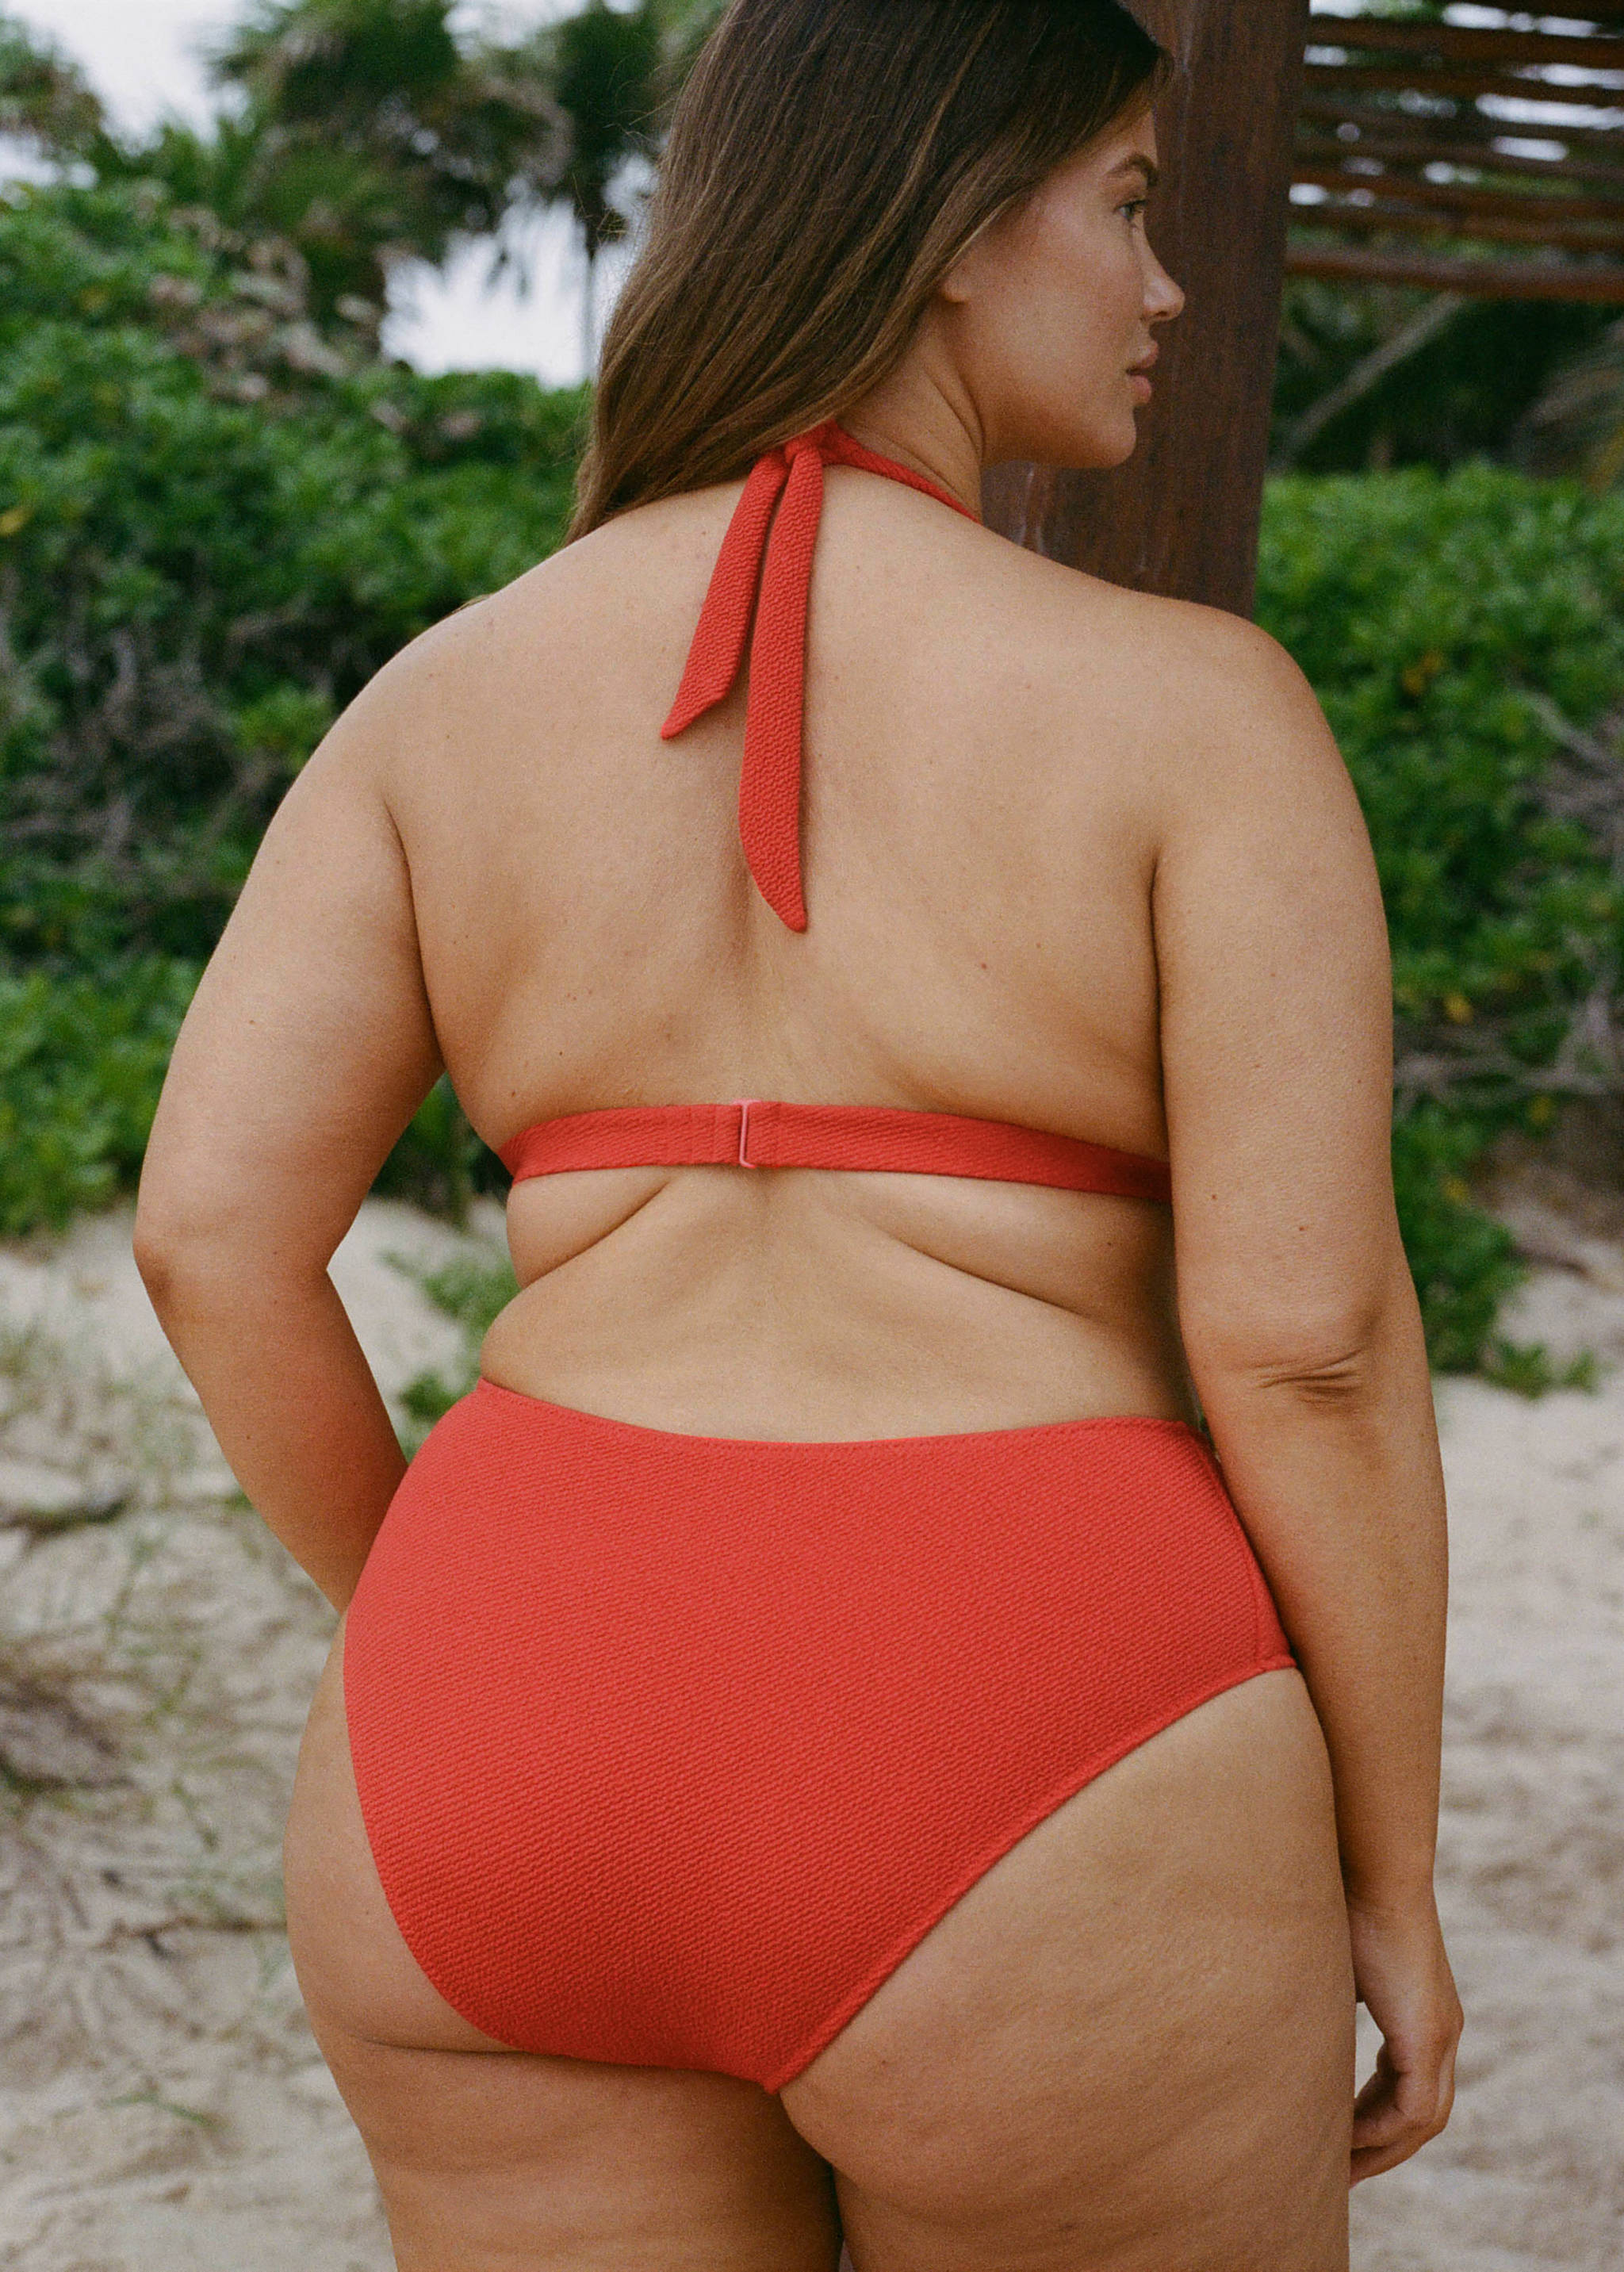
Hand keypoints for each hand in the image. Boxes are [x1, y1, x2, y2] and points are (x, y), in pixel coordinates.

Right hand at [1346, 1891, 1461, 2184]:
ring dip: (1382, 2148)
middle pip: (1419, 2114)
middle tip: (1339, 2174)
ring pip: (1422, 2118)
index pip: (1404, 2084)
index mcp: (1419, 2010)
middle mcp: (1440, 2028)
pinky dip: (1381, 2129)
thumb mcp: (1328, 1961)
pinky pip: (1414, 2108)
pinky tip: (1345, 2138)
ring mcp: (1440, 2032)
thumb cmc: (1341, 1895)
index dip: (1372, 2117)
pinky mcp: (1428, 2034)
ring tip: (1338, 2169)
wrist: (1372, 1866)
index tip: (1336, 2139)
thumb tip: (1270, 2007)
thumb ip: (1318, 1995)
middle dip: (1380, 2148)